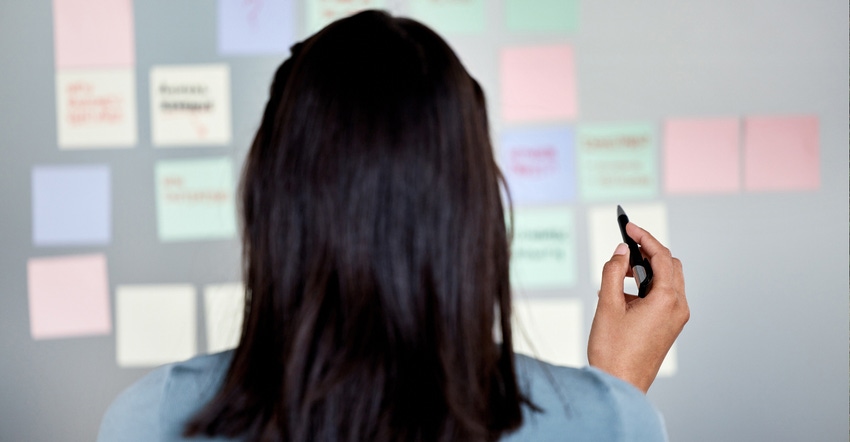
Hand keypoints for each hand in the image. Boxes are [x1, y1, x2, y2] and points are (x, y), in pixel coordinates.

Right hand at [587, 223, 688, 392]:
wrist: (620, 385)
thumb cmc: (613, 351)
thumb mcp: (607, 305)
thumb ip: (613, 272)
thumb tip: (621, 251)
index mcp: (667, 300)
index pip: (661, 256)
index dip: (644, 238)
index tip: (628, 227)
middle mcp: (678, 308)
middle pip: (670, 265)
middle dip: (649, 252)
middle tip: (626, 244)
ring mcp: (676, 319)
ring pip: (668, 281)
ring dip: (647, 270)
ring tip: (620, 271)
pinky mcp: (669, 327)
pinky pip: (664, 297)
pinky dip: (648, 286)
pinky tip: (624, 293)